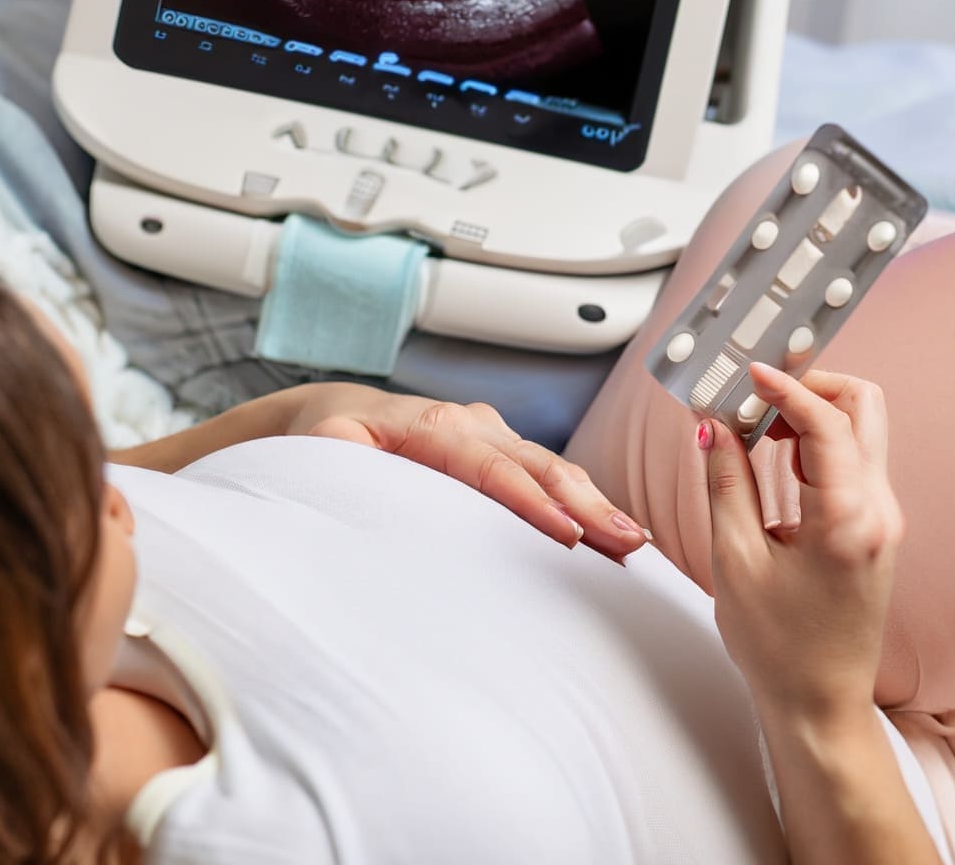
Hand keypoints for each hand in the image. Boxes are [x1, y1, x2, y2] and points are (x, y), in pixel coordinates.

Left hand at [289, 383, 650, 561]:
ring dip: (594, 503)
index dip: (532, 502)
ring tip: (633, 543)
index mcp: (431, 424)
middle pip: (539, 464)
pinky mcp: (501, 449)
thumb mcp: (320, 451)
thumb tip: (362, 496)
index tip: (570, 537)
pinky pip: (547, 474)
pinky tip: (611, 530)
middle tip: (628, 544)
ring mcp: (491, 433)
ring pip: (553, 467)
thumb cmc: (328, 437)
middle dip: (587, 504)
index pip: (491, 468)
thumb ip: (340, 468)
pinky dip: (582, 500)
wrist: (335, 410)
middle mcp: (471, 423)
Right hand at [703, 364, 903, 715]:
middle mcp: (879, 511)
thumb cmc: (778, 648)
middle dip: (810, 385)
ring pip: (860, 428)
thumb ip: (725, 483)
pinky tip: (772, 450)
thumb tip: (713, 426)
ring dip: (810, 412)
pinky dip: (814, 440)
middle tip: (755, 390)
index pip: (826, 421)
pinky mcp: (875, 527)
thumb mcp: (735, 561)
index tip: (745, 372)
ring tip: (752, 420)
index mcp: (847, 519)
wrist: (820, 704)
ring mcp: (884, 518)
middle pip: (863, 406)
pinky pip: (852, 460)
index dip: (784, 387)